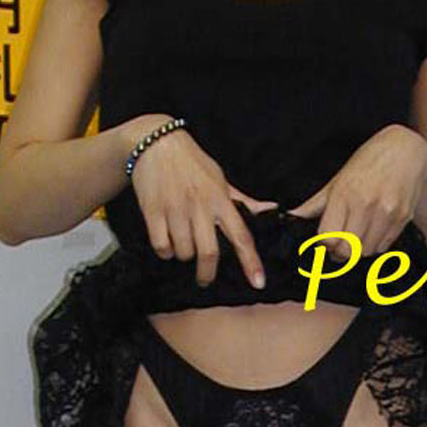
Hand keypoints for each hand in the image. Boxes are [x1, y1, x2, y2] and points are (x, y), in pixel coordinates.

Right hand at [126, 120, 277, 288]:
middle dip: (207, 274)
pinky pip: (161, 246)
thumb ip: (245, 200)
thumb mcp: (221, 179)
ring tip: (182, 243)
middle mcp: (200, 206)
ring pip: (183, 252)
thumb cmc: (193, 163)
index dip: (251, 262)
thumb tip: (272, 209)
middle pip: (209, 253)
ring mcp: (176, 210)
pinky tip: (166, 239)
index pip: (242, 236)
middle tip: (205, 279)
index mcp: (220, 200)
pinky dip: (165, 250)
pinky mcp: (153, 212)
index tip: (259, 282)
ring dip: (183, 255)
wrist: (156, 144)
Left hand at [286, 124, 426, 260]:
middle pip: (347, 251)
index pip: (328, 238)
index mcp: (344, 194)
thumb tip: (290, 218)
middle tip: (339, 244)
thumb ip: (313, 205)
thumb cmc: (368, 162)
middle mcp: (366, 205)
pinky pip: (384, 247)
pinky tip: (372, 229)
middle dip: (340, 252)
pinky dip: (375, 245)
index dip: (323, 245)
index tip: (325, 240)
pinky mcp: (403, 218)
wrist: (405, 149)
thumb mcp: (336, 180)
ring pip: (366, 252)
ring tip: (357, 235)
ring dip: (358, 250)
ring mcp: (387, 213)